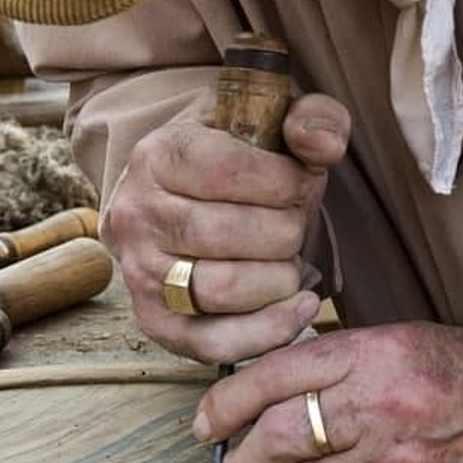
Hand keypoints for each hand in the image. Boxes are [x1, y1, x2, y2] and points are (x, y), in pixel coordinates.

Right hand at [100, 93, 349, 363]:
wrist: (177, 201)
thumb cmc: (236, 164)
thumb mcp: (271, 122)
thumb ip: (312, 119)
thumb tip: (324, 146)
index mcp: (159, 155)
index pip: (228, 171)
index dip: (284, 182)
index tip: (300, 184)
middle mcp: (138, 215)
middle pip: (229, 233)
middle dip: (286, 232)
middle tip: (294, 227)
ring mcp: (141, 273)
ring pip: (223, 289)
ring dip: (280, 279)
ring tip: (290, 262)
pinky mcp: (158, 323)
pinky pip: (214, 343)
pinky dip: (268, 331)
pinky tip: (300, 305)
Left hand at [193, 322, 462, 462]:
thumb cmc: (456, 373)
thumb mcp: (392, 341)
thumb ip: (329, 361)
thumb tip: (258, 386)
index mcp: (370, 356)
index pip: (273, 377)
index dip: (225, 403)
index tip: (206, 422)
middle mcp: (375, 410)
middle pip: (274, 439)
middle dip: (237, 460)